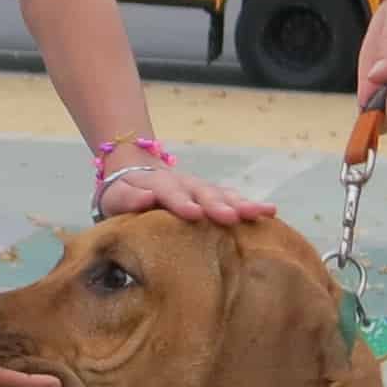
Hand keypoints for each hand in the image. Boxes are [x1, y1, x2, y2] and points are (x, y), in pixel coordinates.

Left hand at [96, 162, 270, 225]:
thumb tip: (147, 198)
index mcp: (158, 184)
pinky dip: (249, 205)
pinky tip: (269, 212)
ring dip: (241, 203)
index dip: (182, 202)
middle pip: (203, 192)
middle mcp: (184, 183)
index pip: (170, 193)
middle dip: (218, 204)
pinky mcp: (213, 195)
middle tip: (233, 217)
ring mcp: (201, 188)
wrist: (135, 168)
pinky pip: (233, 199)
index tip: (194, 214)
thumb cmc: (124, 193)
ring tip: (262, 212)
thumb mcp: (117, 196)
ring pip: (223, 194)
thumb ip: (129, 199)